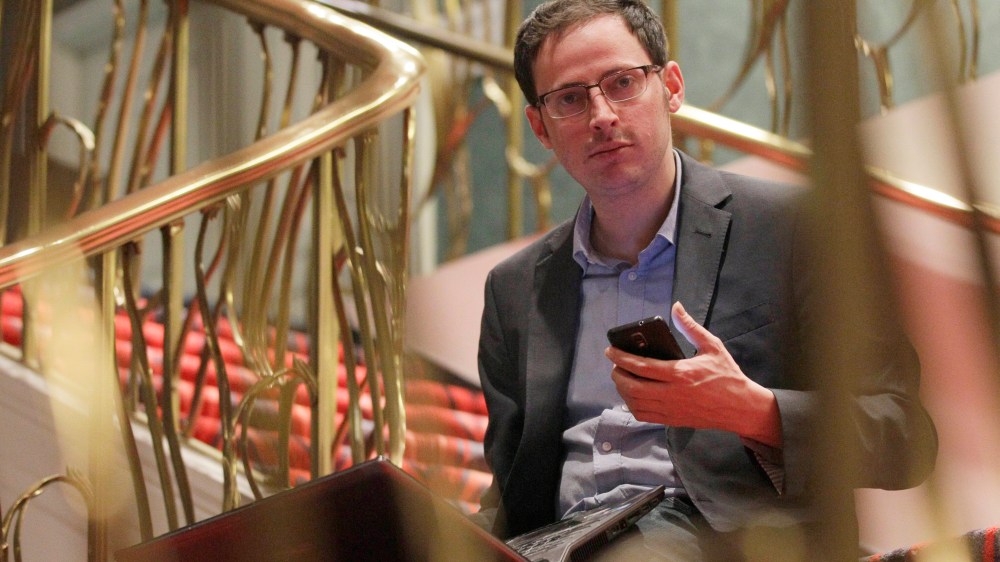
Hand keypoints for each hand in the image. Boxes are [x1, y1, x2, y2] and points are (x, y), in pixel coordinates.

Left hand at [606, 301, 781, 445]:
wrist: (741, 407)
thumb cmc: (727, 375)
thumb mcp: (712, 346)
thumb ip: (691, 327)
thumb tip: (676, 307)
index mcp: (681, 373)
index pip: (642, 367)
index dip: (622, 358)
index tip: (610, 351)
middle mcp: (673, 393)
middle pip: (633, 387)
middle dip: (618, 375)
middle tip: (615, 365)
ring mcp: (671, 409)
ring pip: (636, 403)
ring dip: (623, 391)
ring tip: (622, 378)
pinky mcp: (673, 420)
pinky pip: (644, 416)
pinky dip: (633, 406)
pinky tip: (632, 396)